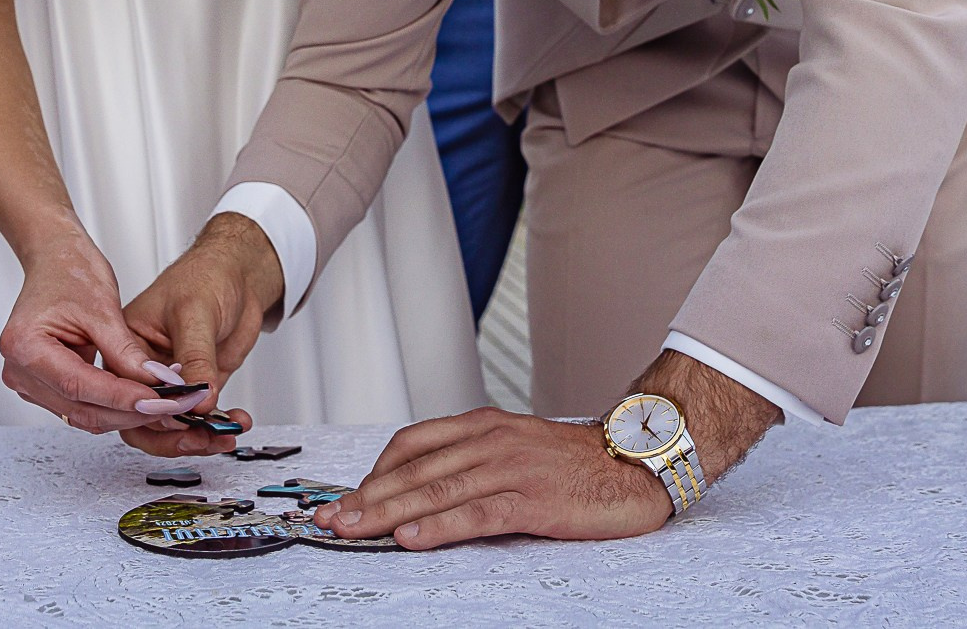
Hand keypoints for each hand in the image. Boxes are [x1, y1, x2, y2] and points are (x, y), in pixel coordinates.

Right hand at [0, 230, 214, 436]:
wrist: (55, 260)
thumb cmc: (70, 272)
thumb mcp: (103, 308)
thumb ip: (126, 351)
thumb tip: (156, 383)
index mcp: (25, 346)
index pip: (79, 386)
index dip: (122, 397)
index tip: (160, 399)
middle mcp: (20, 372)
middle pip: (81, 409)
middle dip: (130, 410)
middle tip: (171, 405)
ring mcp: (30, 383)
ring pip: (83, 415)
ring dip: (125, 413)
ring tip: (164, 403)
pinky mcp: (45, 388)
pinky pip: (81, 407)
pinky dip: (113, 406)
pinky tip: (142, 399)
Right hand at [119, 212, 280, 456]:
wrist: (239, 274)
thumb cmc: (205, 276)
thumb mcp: (195, 312)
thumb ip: (196, 357)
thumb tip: (199, 400)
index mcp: (126, 346)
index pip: (125, 390)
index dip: (148, 410)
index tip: (179, 416)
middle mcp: (143, 369)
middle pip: (142, 419)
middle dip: (172, 434)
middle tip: (201, 435)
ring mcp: (169, 381)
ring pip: (170, 426)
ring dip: (198, 436)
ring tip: (224, 434)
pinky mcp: (194, 388)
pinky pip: (198, 419)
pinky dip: (216, 426)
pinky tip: (235, 423)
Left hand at [320, 351, 779, 549]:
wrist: (637, 461)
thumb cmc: (578, 462)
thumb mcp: (517, 449)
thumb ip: (473, 462)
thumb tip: (425, 490)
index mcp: (483, 426)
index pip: (411, 444)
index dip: (373, 472)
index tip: (345, 497)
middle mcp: (489, 441)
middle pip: (413, 470)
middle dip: (365, 497)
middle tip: (329, 520)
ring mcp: (509, 468)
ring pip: (434, 491)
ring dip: (385, 513)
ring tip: (351, 531)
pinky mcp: (531, 500)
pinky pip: (474, 513)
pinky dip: (437, 527)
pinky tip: (410, 539)